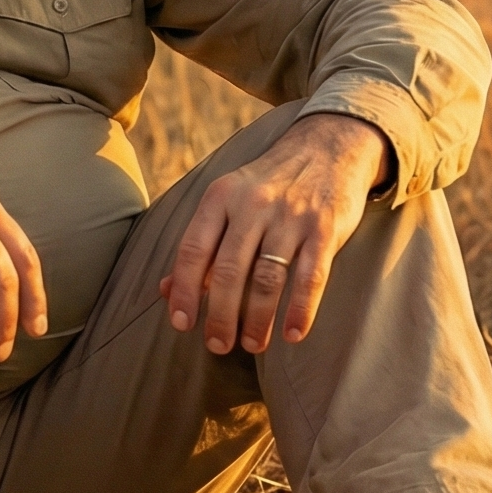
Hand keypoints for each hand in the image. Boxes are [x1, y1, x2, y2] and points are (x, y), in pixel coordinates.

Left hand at [159, 114, 390, 355]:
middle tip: (218, 345)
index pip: (193, 250)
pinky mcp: (325, 228)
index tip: (182, 324)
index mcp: (221, 196)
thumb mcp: (227, 200)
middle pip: (228, 270)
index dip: (184, 290)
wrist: (327, 147)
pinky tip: (292, 334)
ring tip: (252, 345)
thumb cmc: (267, 185)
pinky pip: (311, 276)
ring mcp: (291, 216)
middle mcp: (252, 204)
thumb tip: (164, 292)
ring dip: (257, 319)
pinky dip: (301, 309)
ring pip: (267, 278)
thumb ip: (200, 245)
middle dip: (220, 315)